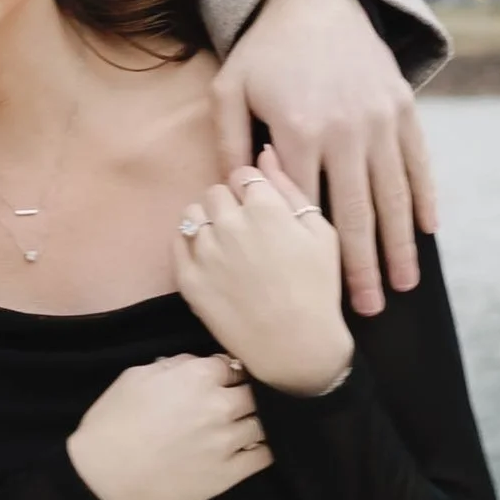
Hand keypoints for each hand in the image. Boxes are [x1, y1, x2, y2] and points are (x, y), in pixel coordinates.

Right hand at [67, 350, 269, 499]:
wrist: (102, 478)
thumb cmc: (112, 424)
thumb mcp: (135, 377)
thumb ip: (174, 365)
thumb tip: (197, 364)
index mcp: (197, 377)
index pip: (232, 364)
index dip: (225, 372)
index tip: (219, 381)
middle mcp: (220, 405)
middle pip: (253, 391)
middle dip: (243, 394)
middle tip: (230, 403)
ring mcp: (228, 441)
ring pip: (264, 422)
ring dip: (254, 421)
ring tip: (240, 426)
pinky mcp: (230, 474)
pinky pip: (264, 456)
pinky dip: (262, 448)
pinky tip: (249, 447)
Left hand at [173, 150, 354, 395]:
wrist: (296, 346)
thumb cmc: (317, 289)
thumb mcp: (321, 233)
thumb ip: (290, 188)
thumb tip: (266, 153)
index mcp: (265, 207)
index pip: (244, 174)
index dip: (254, 191)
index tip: (263, 210)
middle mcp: (230, 222)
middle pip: (216, 191)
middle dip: (230, 204)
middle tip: (247, 230)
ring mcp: (205, 251)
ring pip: (194, 213)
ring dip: (209, 221)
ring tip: (227, 245)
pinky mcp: (188, 278)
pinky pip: (178, 241)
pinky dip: (191, 243)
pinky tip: (211, 259)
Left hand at [211, 0, 437, 314]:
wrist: (317, 1)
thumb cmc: (265, 53)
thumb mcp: (229, 91)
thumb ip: (229, 145)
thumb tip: (232, 198)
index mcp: (298, 130)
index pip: (306, 208)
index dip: (313, 255)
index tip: (317, 294)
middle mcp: (345, 129)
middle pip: (356, 214)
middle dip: (363, 268)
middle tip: (367, 312)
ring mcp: (379, 120)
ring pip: (393, 196)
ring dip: (400, 246)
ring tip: (403, 286)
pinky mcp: (403, 109)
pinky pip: (417, 163)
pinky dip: (424, 200)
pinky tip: (427, 233)